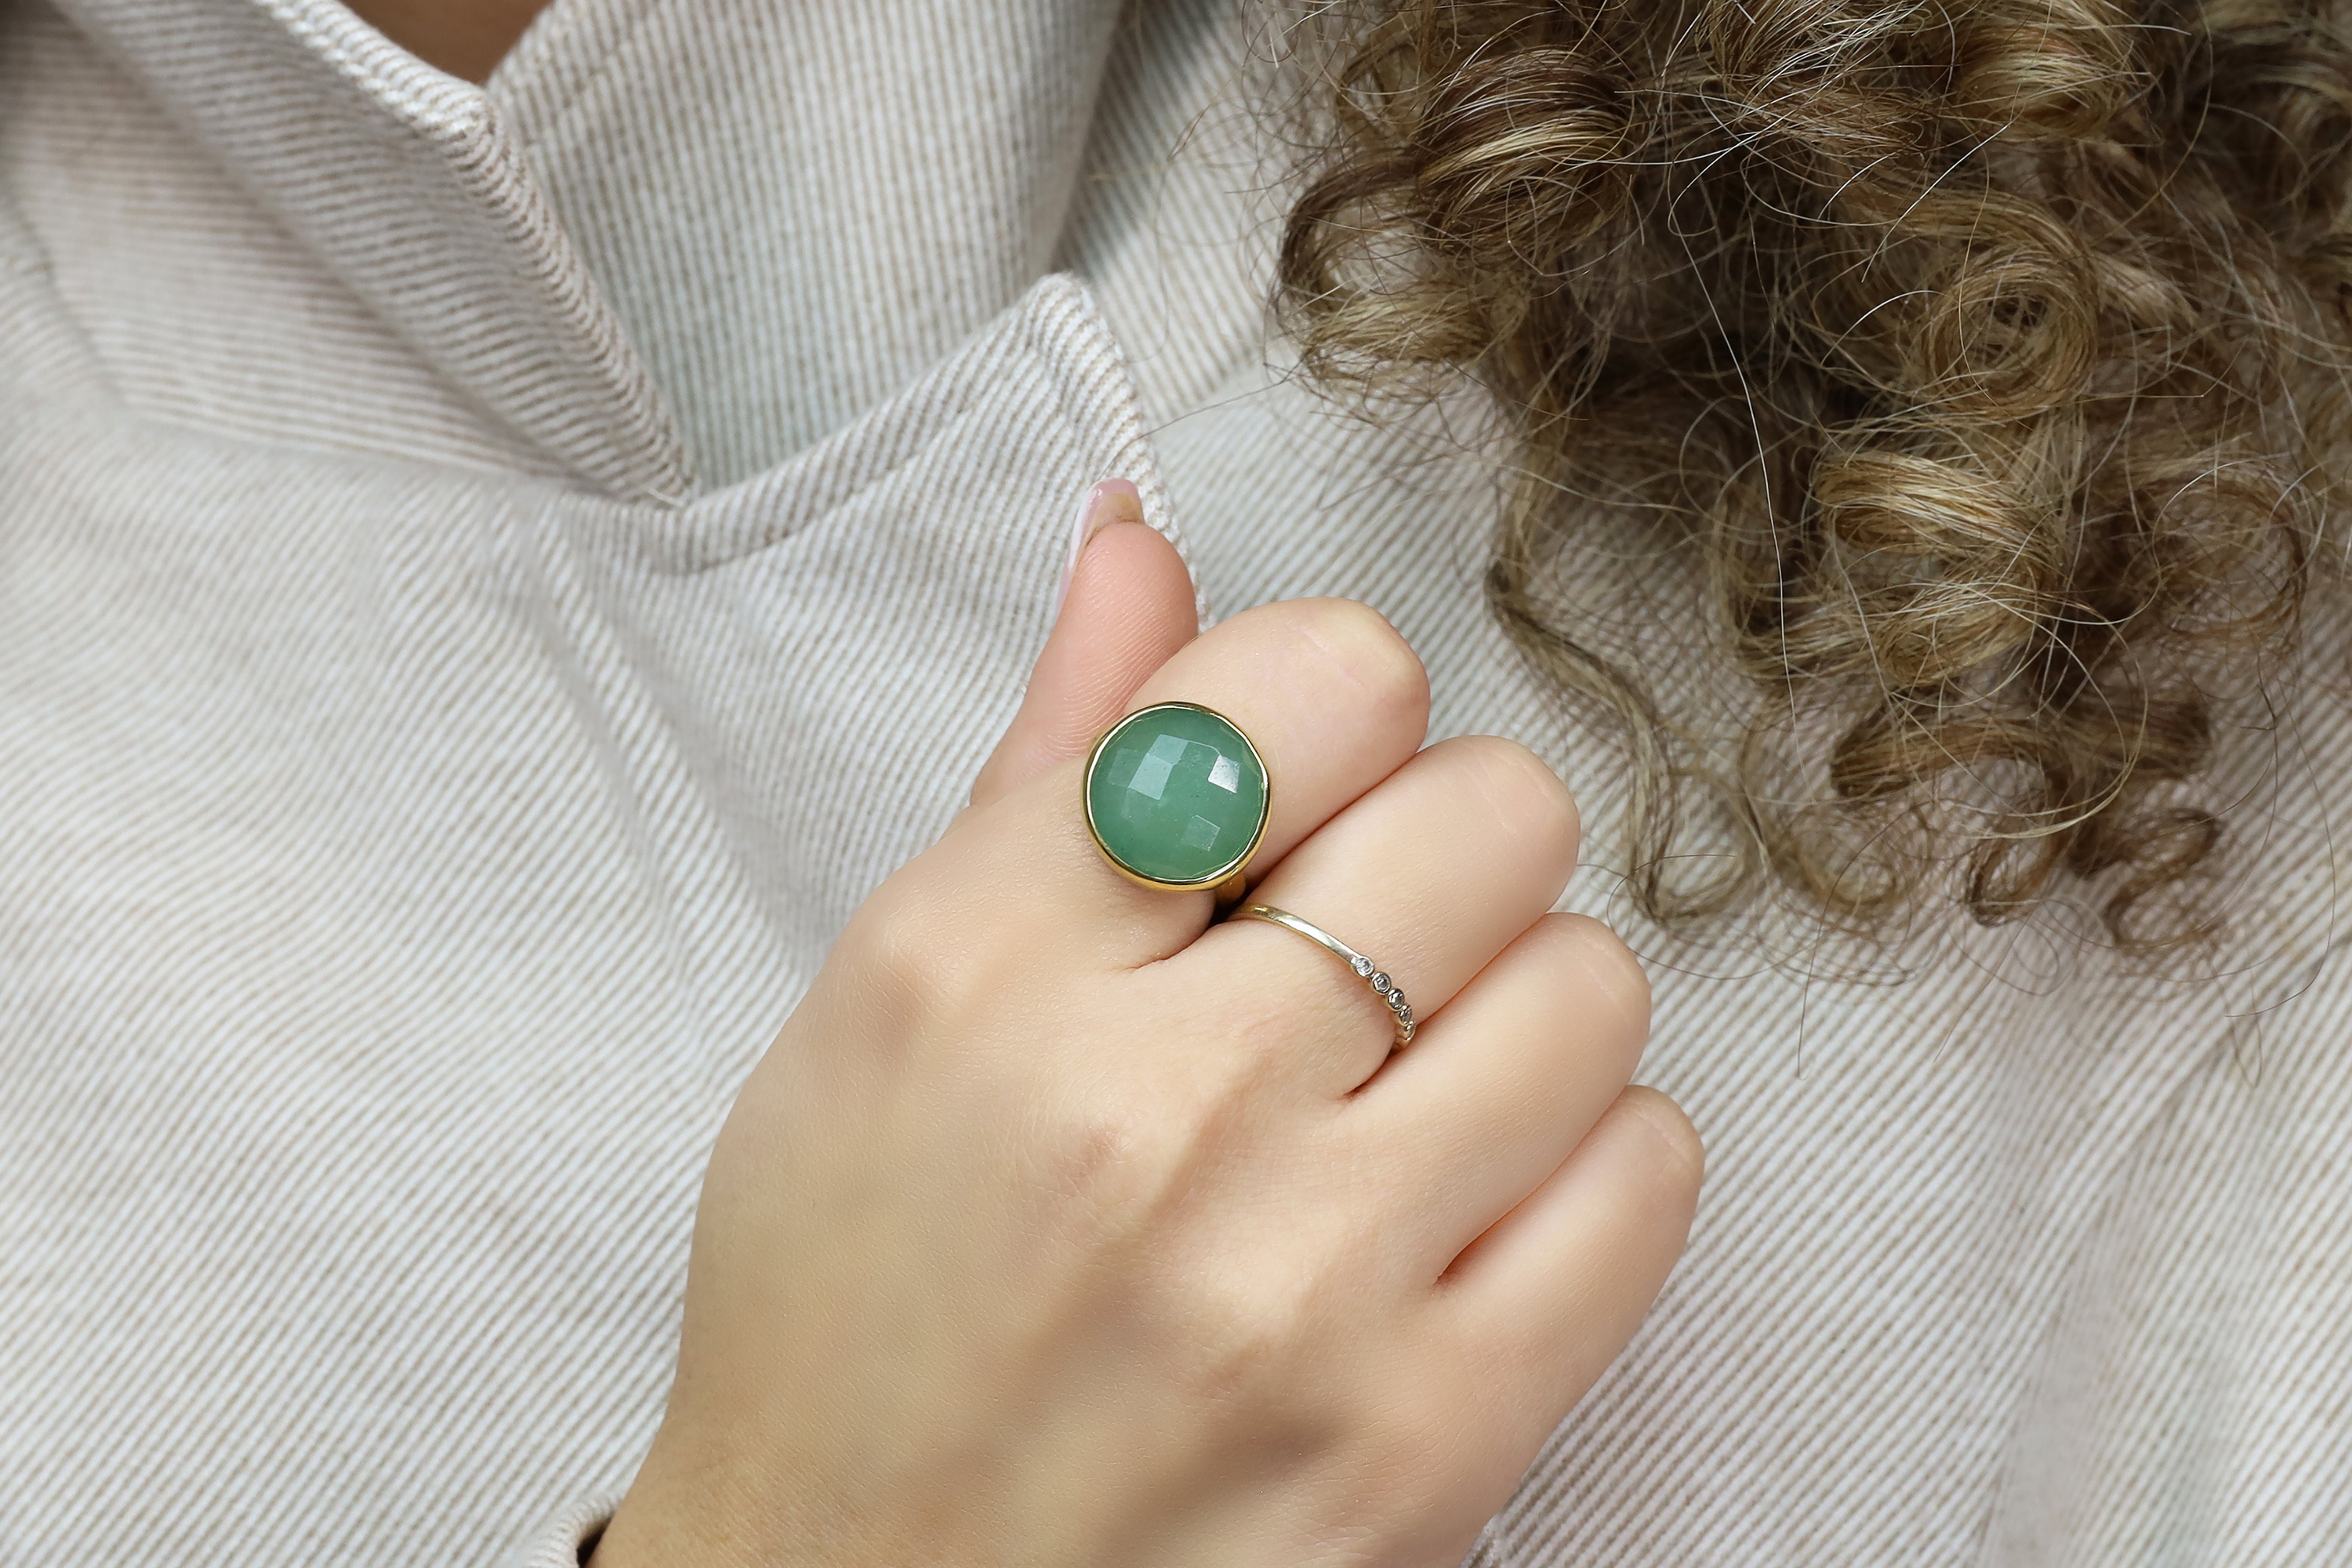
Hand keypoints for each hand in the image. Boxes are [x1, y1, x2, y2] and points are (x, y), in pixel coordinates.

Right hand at [593, 483, 1702, 1567]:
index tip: (1295, 785)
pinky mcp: (1427, 1441)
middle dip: (1435, 847)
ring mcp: (1306, 1290)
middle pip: (1490, 815)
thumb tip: (1148, 538)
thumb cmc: (854, 1296)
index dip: (1330, 706)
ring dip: (1512, 1005)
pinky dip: (1584, 1155)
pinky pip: (1648, 1176)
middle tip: (1353, 941)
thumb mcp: (894, 997)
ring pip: (1591, 985)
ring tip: (1401, 1082)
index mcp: (990, 969)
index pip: (1312, 679)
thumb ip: (1051, 758)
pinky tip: (1466, 1192)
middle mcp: (1156, 1116)